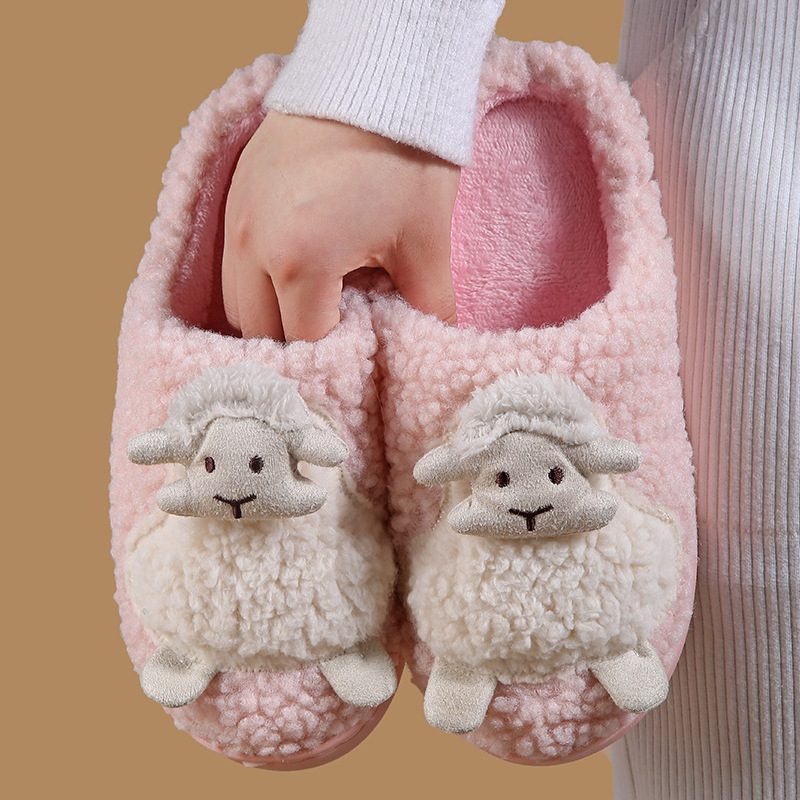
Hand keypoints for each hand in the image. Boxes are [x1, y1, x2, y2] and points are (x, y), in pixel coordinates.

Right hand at [222, 113, 460, 340]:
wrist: (376, 79)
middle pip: (262, 334)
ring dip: (271, 318)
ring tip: (313, 311)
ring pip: (238, 304)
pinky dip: (257, 284)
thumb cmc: (406, 158)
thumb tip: (431, 348)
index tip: (359, 361)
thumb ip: (432, 308)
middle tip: (337, 342)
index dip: (337, 363)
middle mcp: (253, 245)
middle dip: (300, 346)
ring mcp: (236, 220)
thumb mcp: (428, 242)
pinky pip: (231, 266)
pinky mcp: (233, 198)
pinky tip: (291, 277)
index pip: (307, 345)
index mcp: (301, 261)